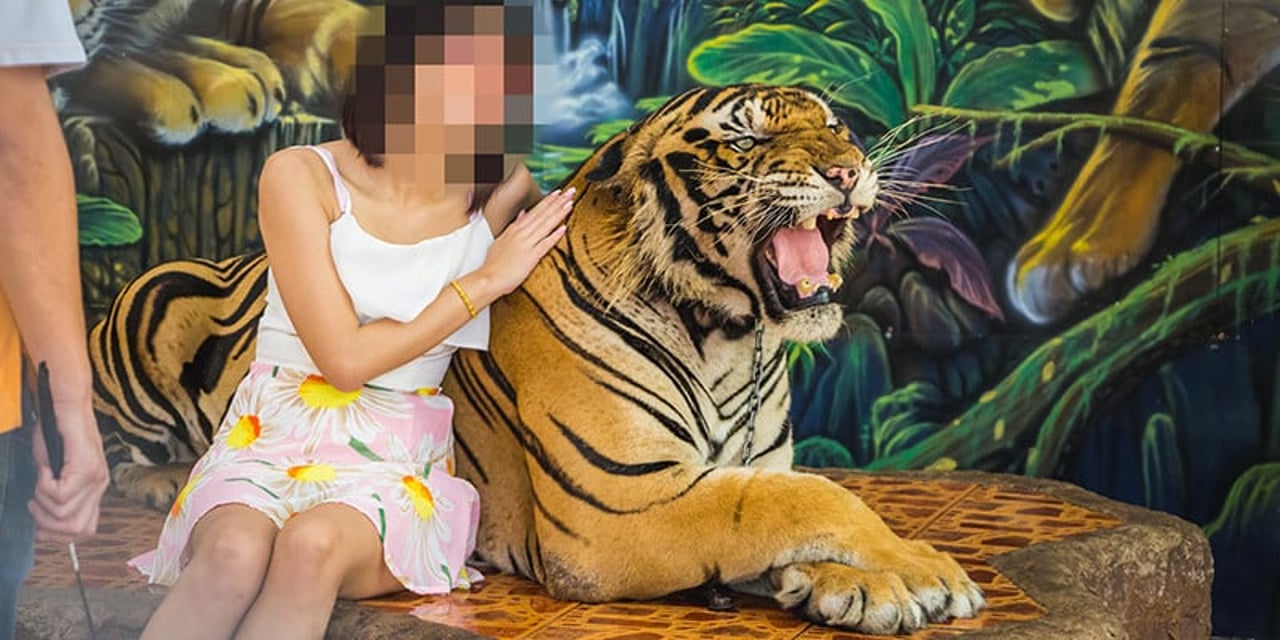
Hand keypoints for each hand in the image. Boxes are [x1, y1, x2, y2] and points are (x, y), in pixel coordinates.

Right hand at [29, 400, 109, 544]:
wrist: (65, 408)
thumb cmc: (56, 436)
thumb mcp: (56, 474)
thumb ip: (58, 497)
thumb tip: (43, 525)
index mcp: (94, 491)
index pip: (84, 530)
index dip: (58, 535)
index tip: (39, 524)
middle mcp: (99, 486)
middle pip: (77, 529)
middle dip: (47, 524)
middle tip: (34, 504)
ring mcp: (95, 478)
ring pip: (65, 514)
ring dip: (42, 503)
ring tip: (39, 484)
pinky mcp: (86, 467)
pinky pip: (60, 494)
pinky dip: (43, 487)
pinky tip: (43, 471)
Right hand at [479, 187, 574, 294]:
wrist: (488, 278)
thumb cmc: (494, 264)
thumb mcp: (501, 240)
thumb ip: (514, 226)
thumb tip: (522, 214)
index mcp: (515, 230)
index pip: (534, 212)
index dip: (547, 201)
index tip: (557, 193)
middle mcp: (521, 234)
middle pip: (543, 214)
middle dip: (557, 202)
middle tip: (570, 192)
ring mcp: (526, 244)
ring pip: (545, 225)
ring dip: (559, 213)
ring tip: (569, 203)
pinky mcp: (531, 257)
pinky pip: (545, 244)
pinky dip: (554, 236)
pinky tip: (564, 228)